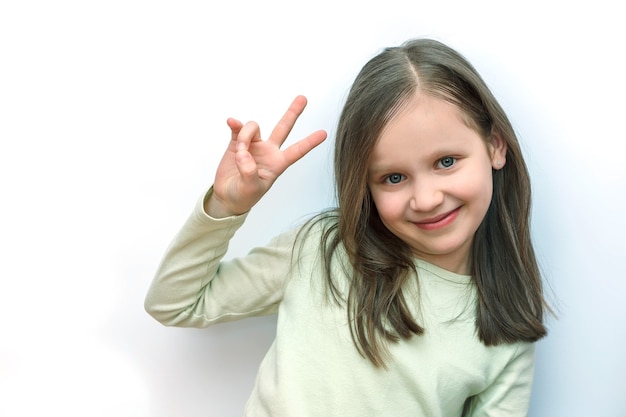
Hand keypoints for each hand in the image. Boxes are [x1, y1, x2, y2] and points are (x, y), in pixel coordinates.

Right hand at [206, 96, 326, 217]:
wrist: (227, 197)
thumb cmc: (244, 196)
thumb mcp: (251, 189)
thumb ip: (250, 172)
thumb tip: (244, 153)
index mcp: (277, 163)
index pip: (296, 151)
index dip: (310, 143)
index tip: (324, 133)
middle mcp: (268, 151)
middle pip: (283, 128)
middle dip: (293, 113)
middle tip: (303, 98)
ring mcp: (253, 145)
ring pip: (254, 128)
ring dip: (245, 136)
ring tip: (239, 152)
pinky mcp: (237, 142)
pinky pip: (238, 128)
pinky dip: (235, 124)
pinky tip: (231, 122)